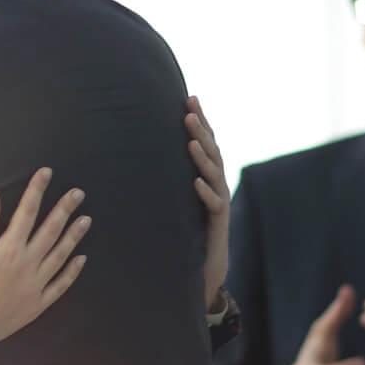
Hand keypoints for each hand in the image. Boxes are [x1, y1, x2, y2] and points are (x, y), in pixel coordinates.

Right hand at [0, 168, 89, 364]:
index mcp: (9, 248)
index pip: (27, 212)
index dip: (37, 190)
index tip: (47, 172)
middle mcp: (27, 264)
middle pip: (50, 230)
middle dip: (64, 209)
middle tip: (78, 193)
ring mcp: (36, 285)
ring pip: (60, 255)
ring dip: (74, 236)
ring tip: (86, 219)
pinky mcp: (38, 303)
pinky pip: (61, 285)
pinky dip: (72, 271)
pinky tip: (82, 258)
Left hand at [186, 95, 229, 310]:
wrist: (207, 267)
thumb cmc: (190, 230)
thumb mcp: (179, 198)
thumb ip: (173, 177)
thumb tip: (145, 152)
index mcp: (208, 176)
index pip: (206, 142)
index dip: (201, 120)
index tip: (189, 98)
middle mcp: (217, 185)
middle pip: (212, 152)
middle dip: (201, 130)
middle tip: (189, 110)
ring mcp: (219, 203)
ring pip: (215, 175)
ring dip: (202, 157)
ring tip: (190, 140)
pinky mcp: (217, 223)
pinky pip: (213, 205)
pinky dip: (205, 193)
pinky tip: (195, 183)